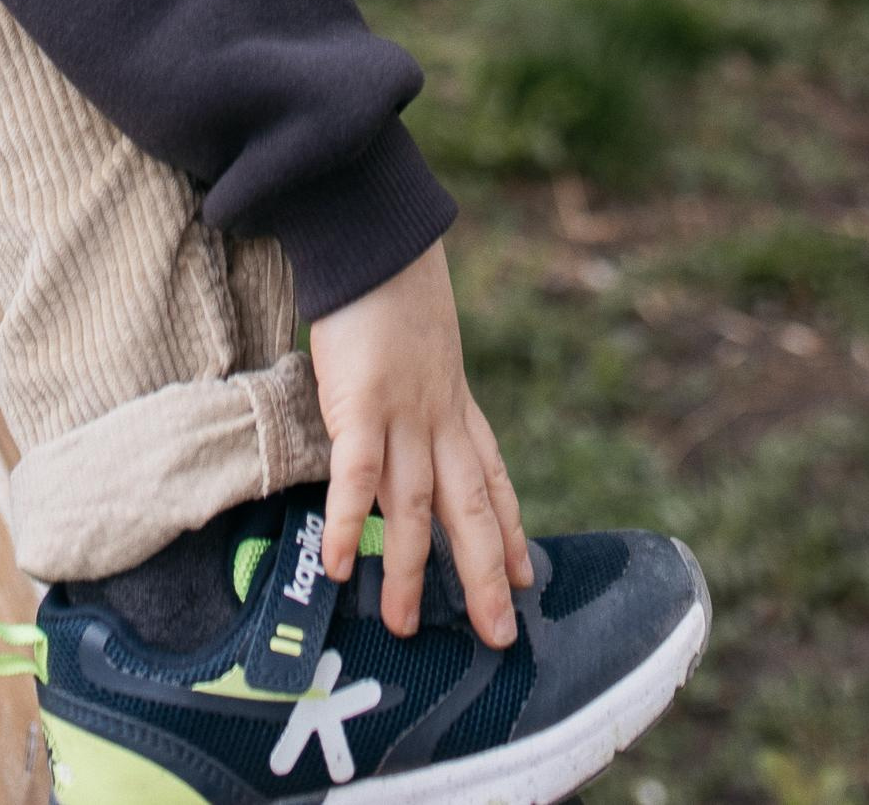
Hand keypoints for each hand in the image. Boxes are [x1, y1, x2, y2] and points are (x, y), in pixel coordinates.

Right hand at [308, 240, 532, 645]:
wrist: (377, 235)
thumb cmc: (391, 280)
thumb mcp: (424, 341)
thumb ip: (421, 382)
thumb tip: (404, 408)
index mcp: (454, 402)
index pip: (492, 477)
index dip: (510, 529)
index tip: (526, 575)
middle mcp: (438, 416)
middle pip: (471, 508)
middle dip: (486, 574)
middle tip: (498, 634)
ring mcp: (403, 412)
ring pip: (416, 506)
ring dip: (411, 570)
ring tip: (402, 624)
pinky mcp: (361, 402)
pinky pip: (356, 474)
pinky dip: (350, 522)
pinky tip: (342, 565)